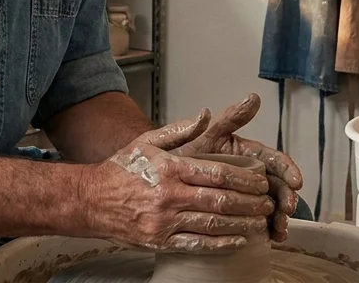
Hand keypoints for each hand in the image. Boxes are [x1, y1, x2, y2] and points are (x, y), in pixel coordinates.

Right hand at [79, 110, 275, 253]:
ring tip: (261, 221)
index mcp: (170, 169)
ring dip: (242, 223)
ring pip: (213, 224)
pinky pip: (197, 244)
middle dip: (250, 202)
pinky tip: (238, 240)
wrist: (89, 200)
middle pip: (220, 200)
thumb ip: (180, 129)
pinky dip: (221, 243)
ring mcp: (164, 221)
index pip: (217, 173)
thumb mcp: (147, 141)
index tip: (261, 180)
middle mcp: (169, 195)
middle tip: (268, 202)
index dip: (245, 179)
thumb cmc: (121, 169)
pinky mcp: (160, 241)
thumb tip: (206, 114)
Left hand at [170, 93, 303, 242]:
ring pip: (270, 204)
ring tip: (280, 228)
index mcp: (242, 151)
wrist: (152, 180)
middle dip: (286, 197)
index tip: (296, 181)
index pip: (272, 158)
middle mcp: (247, 171)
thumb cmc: (175, 156)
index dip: (287, 169)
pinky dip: (268, 229)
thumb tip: (252, 98)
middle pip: (276, 184)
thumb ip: (224, 119)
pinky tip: (272, 237)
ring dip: (280, 216)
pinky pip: (257, 221)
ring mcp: (242, 193)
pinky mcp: (235, 212)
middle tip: (287, 208)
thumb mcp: (196, 135)